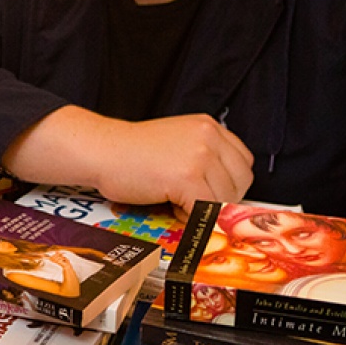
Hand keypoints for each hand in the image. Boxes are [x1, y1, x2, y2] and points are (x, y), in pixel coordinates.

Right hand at [93, 113, 253, 216]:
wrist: (101, 150)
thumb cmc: (131, 151)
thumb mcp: (177, 143)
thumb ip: (205, 158)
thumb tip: (226, 194)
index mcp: (208, 126)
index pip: (243, 162)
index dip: (229, 183)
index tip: (212, 193)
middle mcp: (208, 137)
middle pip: (240, 182)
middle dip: (219, 198)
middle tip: (190, 200)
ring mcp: (200, 156)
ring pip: (225, 200)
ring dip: (203, 209)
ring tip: (176, 201)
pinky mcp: (187, 177)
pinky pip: (206, 211)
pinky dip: (191, 218)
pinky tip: (172, 208)